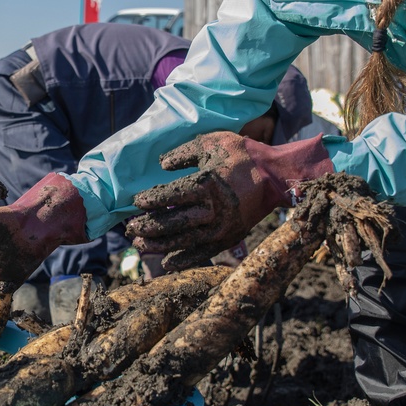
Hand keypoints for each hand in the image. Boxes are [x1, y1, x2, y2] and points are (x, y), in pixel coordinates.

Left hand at [127, 132, 332, 270]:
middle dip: (148, 228)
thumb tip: (162, 165)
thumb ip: (183, 152)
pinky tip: (166, 263)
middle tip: (130, 230)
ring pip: (183, 241)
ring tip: (140, 246)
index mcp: (207, 184)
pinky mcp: (229, 238)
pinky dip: (183, 259)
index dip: (150, 201)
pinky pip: (202, 253)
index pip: (170, 196)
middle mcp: (213, 209)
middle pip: (172, 223)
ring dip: (159, 246)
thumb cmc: (241, 155)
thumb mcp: (211, 142)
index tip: (136, 202)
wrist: (275, 177)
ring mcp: (222, 227)